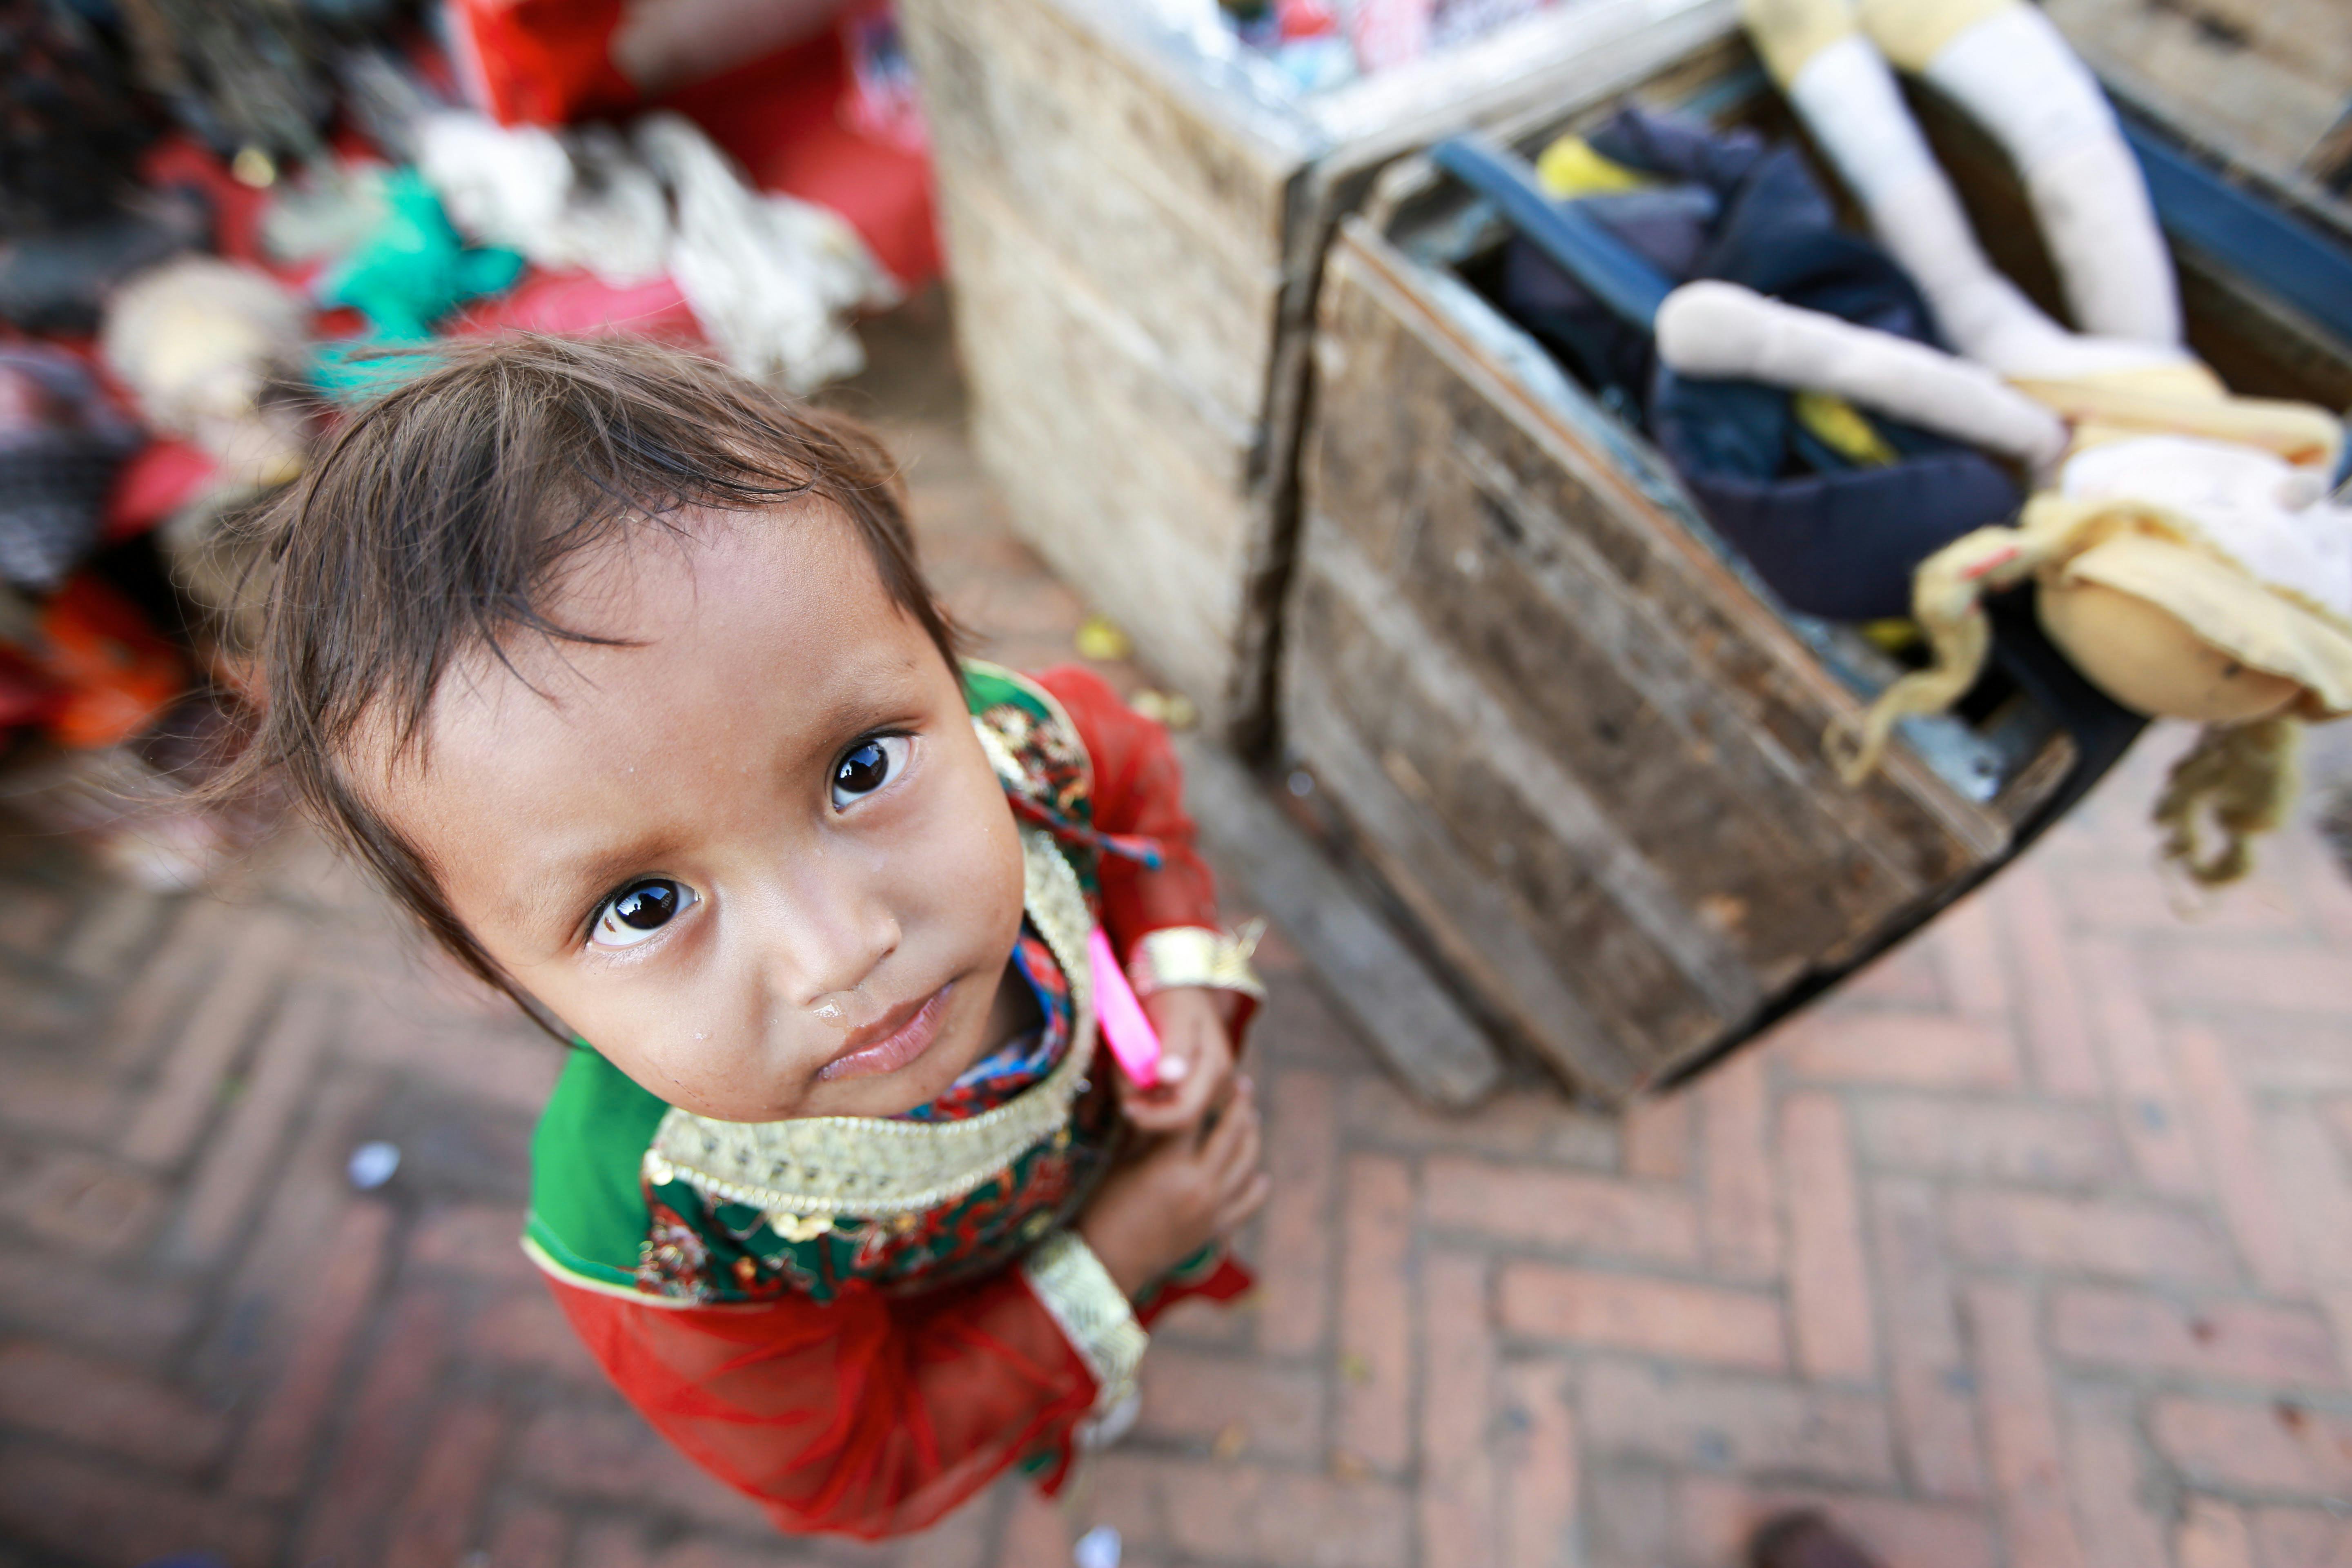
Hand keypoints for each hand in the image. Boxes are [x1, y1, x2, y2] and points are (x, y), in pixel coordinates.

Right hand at [1077, 1074, 1268, 1297]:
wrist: (1107, 1262)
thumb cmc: (1105, 1206)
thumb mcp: (1123, 1161)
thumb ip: (1148, 1130)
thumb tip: (1164, 1096)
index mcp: (1171, 1163)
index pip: (1195, 1115)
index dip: (1201, 1090)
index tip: (1209, 1073)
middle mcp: (1199, 1183)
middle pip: (1230, 1134)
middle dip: (1239, 1105)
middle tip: (1243, 1085)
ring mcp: (1212, 1208)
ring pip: (1247, 1164)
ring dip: (1252, 1137)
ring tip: (1252, 1119)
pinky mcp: (1217, 1229)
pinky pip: (1248, 1203)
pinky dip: (1257, 1187)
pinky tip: (1260, 1176)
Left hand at [1117, 985, 1235, 1133]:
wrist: (1175, 976)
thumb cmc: (1175, 992)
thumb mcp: (1176, 1013)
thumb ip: (1175, 1045)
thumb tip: (1169, 1078)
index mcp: (1215, 1067)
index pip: (1185, 1113)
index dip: (1153, 1118)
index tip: (1125, 1105)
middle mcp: (1213, 1080)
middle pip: (1174, 1116)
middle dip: (1143, 1103)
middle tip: (1119, 1076)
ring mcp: (1200, 1080)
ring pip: (1164, 1107)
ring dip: (1138, 1092)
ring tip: (1124, 1061)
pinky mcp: (1185, 1077)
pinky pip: (1160, 1095)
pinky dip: (1140, 1084)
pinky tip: (1132, 1064)